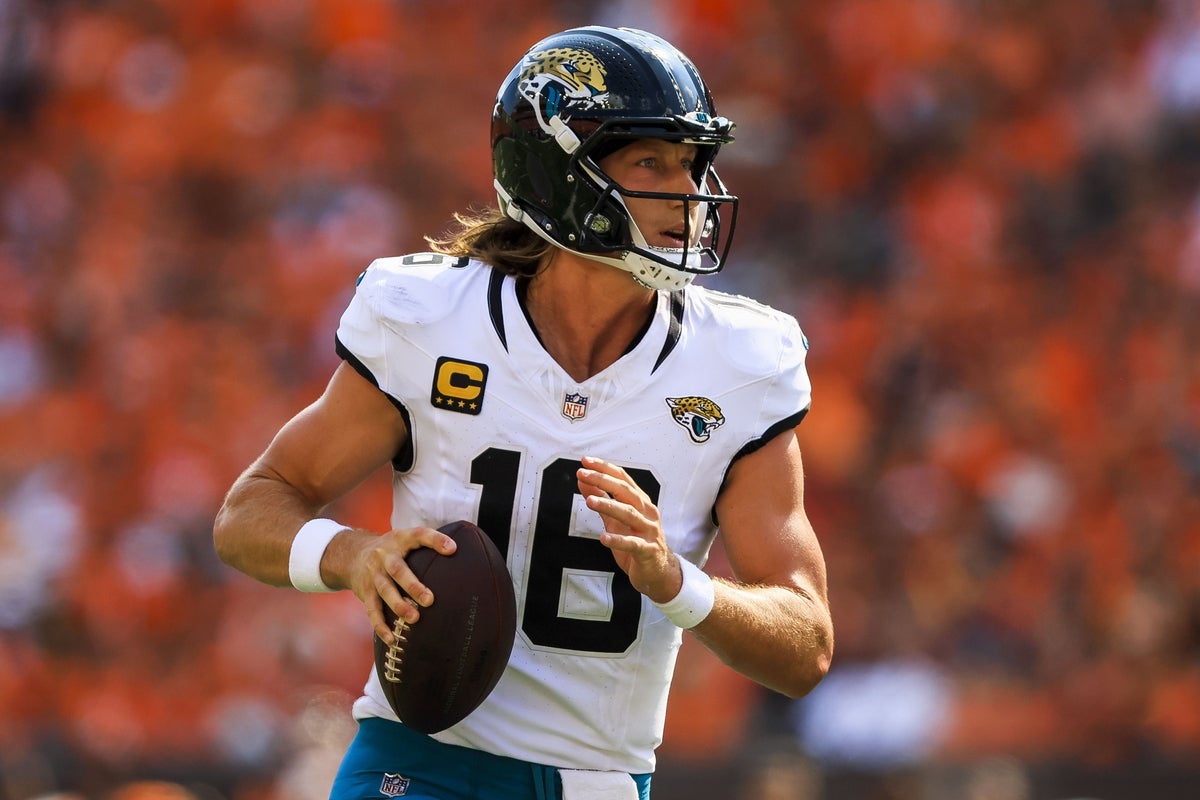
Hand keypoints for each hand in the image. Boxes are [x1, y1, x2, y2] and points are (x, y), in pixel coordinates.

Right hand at [342, 526, 457, 643]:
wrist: (352, 555)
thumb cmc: (393, 550)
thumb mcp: (406, 540)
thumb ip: (429, 544)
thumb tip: (461, 551)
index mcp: (400, 539)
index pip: (419, 535)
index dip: (436, 540)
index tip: (453, 549)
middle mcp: (384, 555)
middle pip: (398, 570)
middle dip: (413, 586)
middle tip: (430, 600)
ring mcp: (373, 574)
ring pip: (385, 590)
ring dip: (399, 606)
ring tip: (414, 619)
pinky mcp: (365, 592)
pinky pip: (372, 610)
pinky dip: (381, 626)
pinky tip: (392, 640)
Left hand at [576, 455, 682, 603]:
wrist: (658, 572)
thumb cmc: (636, 540)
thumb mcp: (616, 518)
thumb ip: (601, 498)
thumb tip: (583, 480)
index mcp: (641, 502)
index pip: (622, 479)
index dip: (604, 468)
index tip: (585, 461)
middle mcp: (647, 512)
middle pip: (625, 491)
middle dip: (603, 480)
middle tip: (583, 473)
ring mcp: (649, 531)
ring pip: (629, 514)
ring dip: (608, 506)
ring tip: (589, 501)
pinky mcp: (647, 550)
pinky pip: (632, 544)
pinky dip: (618, 540)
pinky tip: (603, 538)